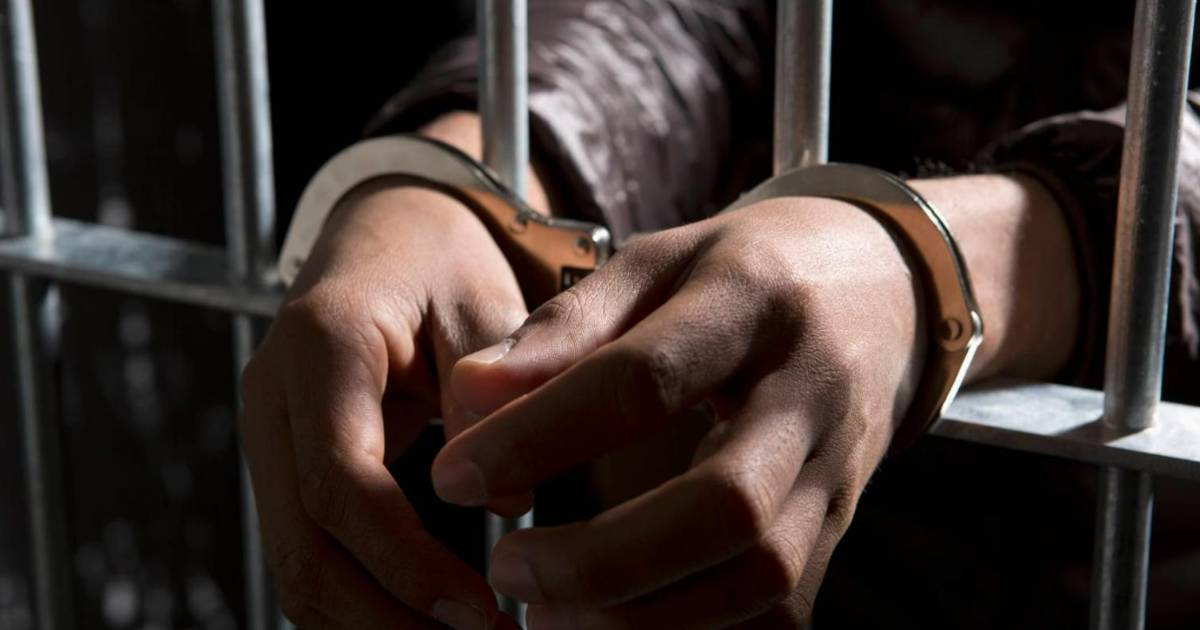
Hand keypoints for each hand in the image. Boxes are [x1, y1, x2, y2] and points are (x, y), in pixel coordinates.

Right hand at [239, 177, 528, 628]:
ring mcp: (271, 437)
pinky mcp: (288, 465)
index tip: (481, 611)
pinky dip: (361, 598)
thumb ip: (491, 392)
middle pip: (302, 548)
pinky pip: (310, 551)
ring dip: (371, 621)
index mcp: (321, 346)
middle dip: (385, 618)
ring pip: (296, 565)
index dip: (407, 562)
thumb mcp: (482, 299)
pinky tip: (424, 617)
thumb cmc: (439, 256)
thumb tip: (506, 500)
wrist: (388, 230)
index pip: (342, 483)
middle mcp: (275, 400)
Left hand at [431, 174, 1079, 627]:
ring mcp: (839, 468)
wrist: (883, 288)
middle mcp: (809, 391)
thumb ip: (564, 327)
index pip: (644, 378)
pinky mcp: (840, 526)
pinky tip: (619, 621)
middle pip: (726, 504)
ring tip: (549, 613)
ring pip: (762, 577)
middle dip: (603, 559)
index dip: (540, 434)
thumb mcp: (657, 262)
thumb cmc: (743, 273)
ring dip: (645, 616)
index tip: (454, 475)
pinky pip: (779, 609)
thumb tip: (469, 399)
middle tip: (509, 568)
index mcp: (751, 300)